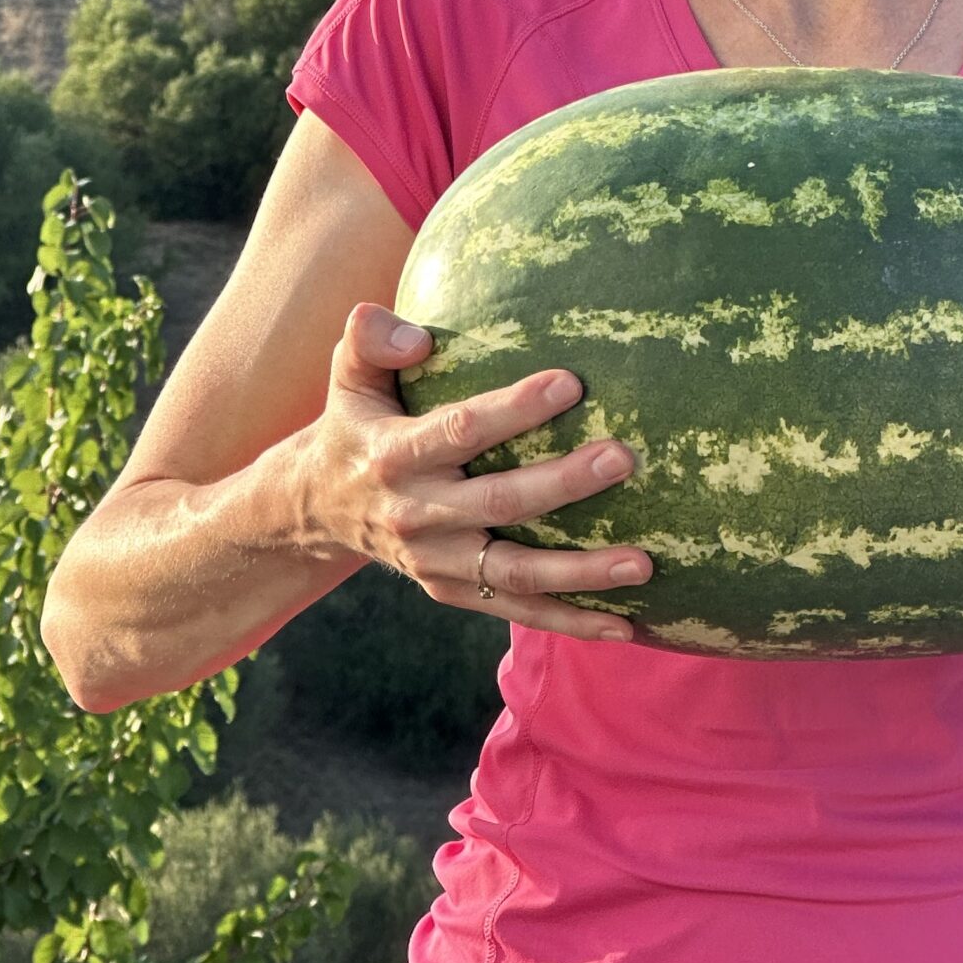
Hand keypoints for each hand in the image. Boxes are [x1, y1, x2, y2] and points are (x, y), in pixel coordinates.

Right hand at [298, 302, 648, 642]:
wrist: (320, 508)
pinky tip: (625, 626)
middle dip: (563, 484)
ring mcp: (437, 562)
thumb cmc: (358, 425)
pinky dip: (571, 622)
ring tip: (641, 563)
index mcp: (396, 455)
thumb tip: (417, 335)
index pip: (461, 430)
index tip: (569, 384)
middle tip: (621, 459)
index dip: (514, 409)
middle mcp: (417, 514)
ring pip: (515, 572)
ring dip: (581, 572)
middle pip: (500, 502)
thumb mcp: (349, 377)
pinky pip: (517, 610)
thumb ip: (369, 340)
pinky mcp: (453, 592)